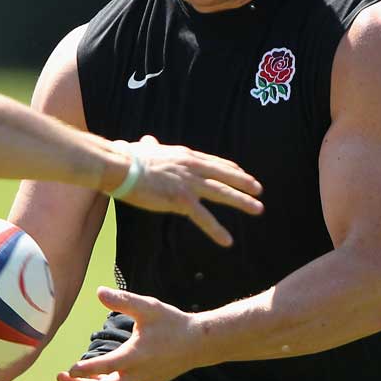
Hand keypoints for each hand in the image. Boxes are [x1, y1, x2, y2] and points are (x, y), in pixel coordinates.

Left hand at [53, 287, 197, 380]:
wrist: (198, 344)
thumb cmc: (171, 323)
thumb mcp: (147, 307)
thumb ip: (122, 300)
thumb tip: (98, 292)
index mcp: (136, 356)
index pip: (106, 367)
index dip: (86, 370)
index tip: (69, 368)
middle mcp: (137, 375)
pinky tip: (87, 380)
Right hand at [121, 135, 262, 245]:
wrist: (120, 167)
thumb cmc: (127, 157)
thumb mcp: (144, 148)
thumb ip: (150, 146)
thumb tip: (147, 140)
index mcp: (185, 156)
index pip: (214, 162)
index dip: (230, 169)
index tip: (242, 174)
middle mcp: (191, 167)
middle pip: (224, 175)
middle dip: (244, 183)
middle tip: (259, 189)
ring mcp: (188, 184)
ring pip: (222, 193)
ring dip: (242, 201)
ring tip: (258, 208)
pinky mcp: (181, 200)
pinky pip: (203, 217)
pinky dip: (217, 230)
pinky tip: (228, 240)